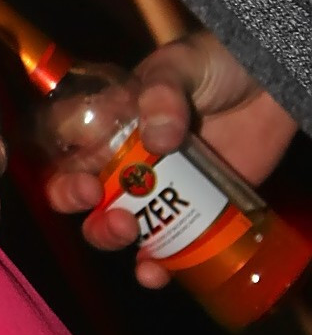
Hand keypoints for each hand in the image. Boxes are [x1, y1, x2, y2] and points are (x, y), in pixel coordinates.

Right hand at [45, 31, 297, 287]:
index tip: (84, 175)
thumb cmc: (219, 63)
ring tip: (130, 231)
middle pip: (76, 189)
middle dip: (76, 200)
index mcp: (110, 118)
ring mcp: (154, 189)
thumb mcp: (183, 63)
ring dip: (107, 235)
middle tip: (99, 199)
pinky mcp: (188, 213)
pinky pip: (161, 249)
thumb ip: (163, 92)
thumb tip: (157, 138)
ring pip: (110, 223)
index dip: (61, 162)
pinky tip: (157, 272)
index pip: (64, 143)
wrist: (274, 86)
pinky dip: (154, 267)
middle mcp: (122, 157)